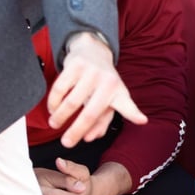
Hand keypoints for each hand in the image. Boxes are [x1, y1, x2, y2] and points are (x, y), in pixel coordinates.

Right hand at [47, 32, 147, 146]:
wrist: (93, 51)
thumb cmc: (102, 83)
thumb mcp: (108, 100)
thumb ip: (102, 122)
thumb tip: (89, 138)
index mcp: (119, 93)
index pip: (127, 105)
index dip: (134, 114)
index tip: (142, 120)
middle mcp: (107, 82)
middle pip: (89, 114)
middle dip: (76, 131)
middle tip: (66, 143)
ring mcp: (91, 73)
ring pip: (71, 102)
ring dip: (60, 117)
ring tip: (54, 124)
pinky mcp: (75, 65)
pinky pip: (59, 89)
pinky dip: (53, 102)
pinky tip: (52, 109)